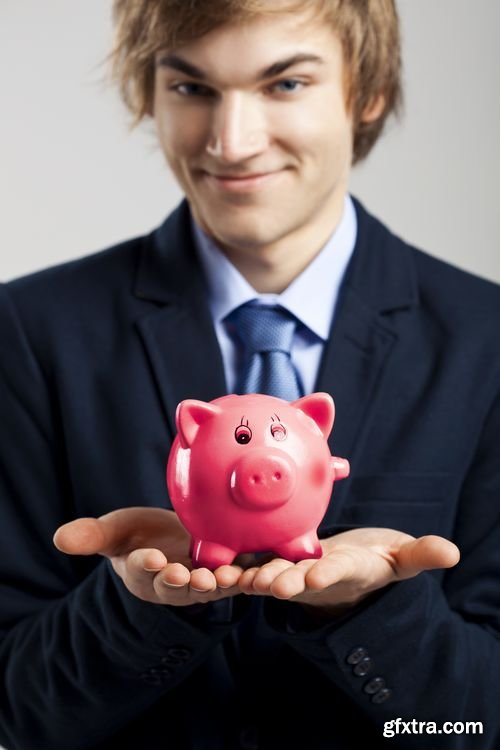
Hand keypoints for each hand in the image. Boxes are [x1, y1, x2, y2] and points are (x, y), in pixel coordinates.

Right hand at [53, 507, 244, 605]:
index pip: (144, 572)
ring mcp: (205, 578)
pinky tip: (264, 568)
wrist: (173, 537)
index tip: (150, 559)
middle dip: (189, 582)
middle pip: (183, 586)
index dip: (147, 567)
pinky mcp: (231, 568)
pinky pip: (245, 575)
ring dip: (224, 582)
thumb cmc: (139, 534)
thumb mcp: (114, 532)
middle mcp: (177, 583)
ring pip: (216, 584)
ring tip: (231, 576)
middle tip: (196, 578)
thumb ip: (92, 536)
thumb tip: (59, 538)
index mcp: (146, 573)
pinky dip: (254, 573)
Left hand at [238, 527, 459, 614]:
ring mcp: (290, 571)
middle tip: (267, 585)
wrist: (347, 568)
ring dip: (249, 577)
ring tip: (234, 578)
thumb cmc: (375, 561)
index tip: (315, 579)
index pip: (334, 573)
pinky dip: (232, 564)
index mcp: (343, 570)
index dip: (324, 576)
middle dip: (282, 580)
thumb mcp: (400, 560)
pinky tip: (212, 565)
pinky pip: (249, 562)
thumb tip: (451, 553)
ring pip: (266, 573)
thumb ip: (420, 555)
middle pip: (295, 578)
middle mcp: (313, 576)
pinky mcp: (272, 562)